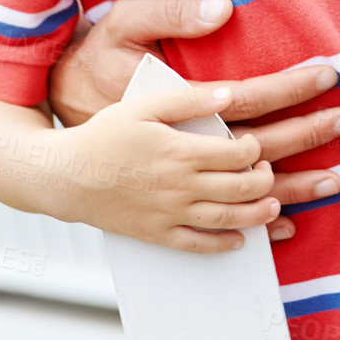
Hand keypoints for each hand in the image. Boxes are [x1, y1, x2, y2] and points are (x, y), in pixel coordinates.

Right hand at [57, 79, 282, 252]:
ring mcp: (169, 213)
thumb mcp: (144, 105)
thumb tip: (230, 94)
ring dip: (257, 216)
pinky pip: (198, 245)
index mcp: (180, 150)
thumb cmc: (105, 134)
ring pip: (226, 219)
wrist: (66, 176)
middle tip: (268, 173)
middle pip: (240, 188)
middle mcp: (180, 185)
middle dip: (264, 182)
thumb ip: (189, 99)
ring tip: (273, 207)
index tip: (254, 144)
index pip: (236, 154)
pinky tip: (239, 241)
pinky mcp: (157, 234)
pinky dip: (224, 245)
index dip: (255, 150)